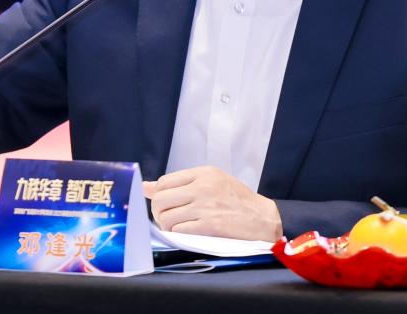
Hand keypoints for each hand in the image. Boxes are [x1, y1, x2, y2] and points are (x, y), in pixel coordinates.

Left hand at [143, 166, 281, 241]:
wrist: (261, 218)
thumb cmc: (236, 199)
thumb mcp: (212, 181)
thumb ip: (180, 183)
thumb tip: (145, 186)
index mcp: (204, 173)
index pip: (164, 182)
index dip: (158, 195)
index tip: (166, 204)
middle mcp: (203, 187)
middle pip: (160, 200)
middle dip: (158, 212)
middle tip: (166, 217)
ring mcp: (205, 207)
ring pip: (166, 217)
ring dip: (167, 225)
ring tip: (177, 226)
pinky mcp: (209, 226)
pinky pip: (178, 230)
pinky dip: (177, 234)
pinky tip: (186, 232)